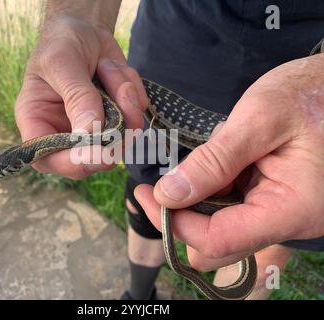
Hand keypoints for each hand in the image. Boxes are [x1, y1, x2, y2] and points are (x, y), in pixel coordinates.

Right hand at [15, 14, 147, 178]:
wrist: (85, 30)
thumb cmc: (62, 43)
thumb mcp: (62, 62)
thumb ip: (77, 96)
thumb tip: (90, 132)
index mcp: (38, 122)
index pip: (48, 159)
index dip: (75, 163)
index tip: (103, 151)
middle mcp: (65, 133)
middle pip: (94, 158)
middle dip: (116, 130)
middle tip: (124, 91)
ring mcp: (94, 130)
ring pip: (122, 139)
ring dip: (126, 102)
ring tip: (110, 68)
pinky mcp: (117, 121)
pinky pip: (136, 119)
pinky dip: (134, 92)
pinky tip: (117, 72)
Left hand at [135, 53, 323, 270]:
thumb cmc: (311, 95)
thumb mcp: (260, 118)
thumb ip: (215, 160)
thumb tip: (169, 195)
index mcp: (291, 209)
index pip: (218, 240)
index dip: (175, 223)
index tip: (147, 195)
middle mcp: (287, 223)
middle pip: (218, 244)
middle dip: (182, 219)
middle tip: (157, 188)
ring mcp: (280, 215)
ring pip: (222, 229)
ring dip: (196, 206)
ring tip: (185, 172)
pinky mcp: (272, 203)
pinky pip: (232, 211)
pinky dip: (211, 194)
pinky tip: (208, 169)